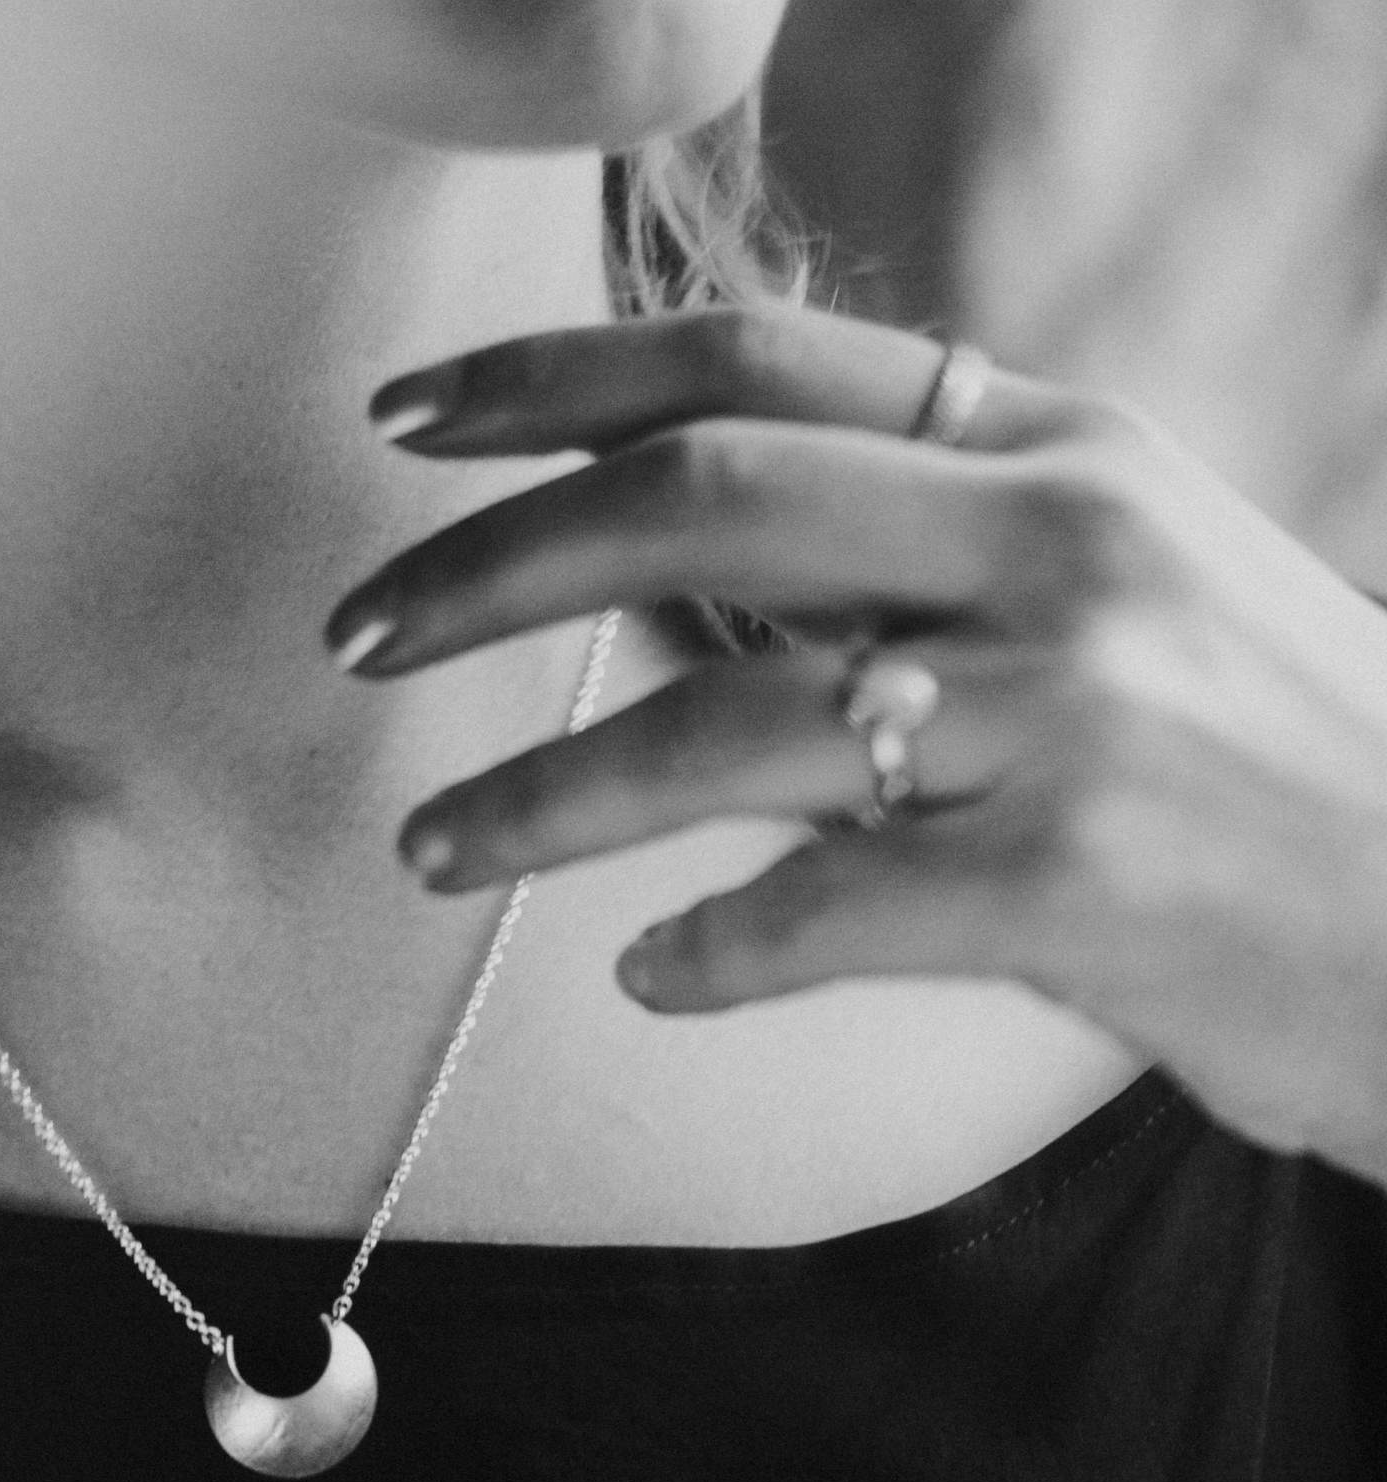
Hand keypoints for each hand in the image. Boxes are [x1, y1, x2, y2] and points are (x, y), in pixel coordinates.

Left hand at [327, 304, 1386, 1186]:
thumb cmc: (1273, 767)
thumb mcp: (1128, 593)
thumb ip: (929, 561)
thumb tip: (688, 592)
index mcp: (1060, 448)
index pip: (756, 361)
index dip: (555, 378)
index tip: (409, 421)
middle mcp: (1061, 545)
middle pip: (699, 504)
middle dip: (489, 565)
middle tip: (355, 633)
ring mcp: (1075, 709)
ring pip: (728, 725)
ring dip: (539, 797)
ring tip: (433, 852)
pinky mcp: (1079, 878)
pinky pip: (823, 909)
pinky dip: (706, 951)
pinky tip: (652, 973)